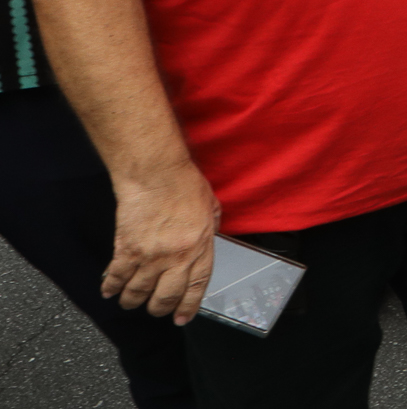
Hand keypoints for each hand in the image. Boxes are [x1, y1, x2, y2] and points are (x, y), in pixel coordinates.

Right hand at [103, 164, 218, 322]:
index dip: (188, 306)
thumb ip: (208, 229)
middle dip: (159, 308)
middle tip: (155, 310)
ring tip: (131, 302)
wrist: (156, 174)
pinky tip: (109, 291)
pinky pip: (117, 277)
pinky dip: (111, 287)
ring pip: (138, 292)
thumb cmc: (184, 185)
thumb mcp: (210, 208)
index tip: (181, 318)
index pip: (196, 286)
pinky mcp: (127, 250)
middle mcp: (176, 257)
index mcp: (200, 247)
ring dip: (133, 301)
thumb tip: (206, 240)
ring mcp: (150, 256)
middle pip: (166, 296)